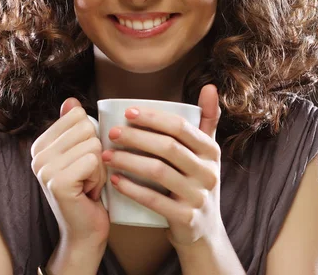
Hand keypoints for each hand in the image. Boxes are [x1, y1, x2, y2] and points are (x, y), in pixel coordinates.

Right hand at [30, 98, 109, 249]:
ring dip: (99, 167)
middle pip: (87, 127)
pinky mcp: (58, 182)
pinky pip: (94, 161)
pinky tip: (88, 192)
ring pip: (93, 144)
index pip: (77, 115)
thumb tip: (71, 100)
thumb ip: (75, 128)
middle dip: (97, 153)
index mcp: (40, 144)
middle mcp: (37, 155)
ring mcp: (45, 168)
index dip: (91, 138)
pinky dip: (99, 177)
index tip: (83, 162)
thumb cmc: (87, 191)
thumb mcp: (82, 154)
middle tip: (87, 175)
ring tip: (87, 184)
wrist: (84, 230)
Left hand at [101, 84, 223, 246]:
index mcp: (211, 151)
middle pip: (168, 147)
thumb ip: (207, 120)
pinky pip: (154, 200)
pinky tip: (114, 180)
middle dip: (136, 137)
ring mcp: (198, 196)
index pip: (181, 127)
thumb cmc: (197, 183)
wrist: (203, 231)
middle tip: (112, 133)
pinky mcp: (186, 218)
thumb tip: (209, 86)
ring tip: (107, 155)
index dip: (154, 117)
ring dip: (129, 160)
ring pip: (159, 172)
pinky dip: (131, 189)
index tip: (127, 112)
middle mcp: (209, 172)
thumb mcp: (207, 153)